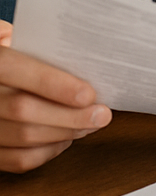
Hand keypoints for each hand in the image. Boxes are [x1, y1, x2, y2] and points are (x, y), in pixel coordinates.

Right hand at [0, 29, 111, 172]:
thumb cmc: (13, 51)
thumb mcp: (18, 36)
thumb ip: (41, 41)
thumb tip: (81, 52)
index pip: (15, 70)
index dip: (54, 84)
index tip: (89, 94)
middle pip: (23, 111)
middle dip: (70, 116)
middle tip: (102, 114)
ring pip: (23, 138)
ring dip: (65, 134)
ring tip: (91, 124)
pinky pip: (17, 159)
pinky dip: (48, 152)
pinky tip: (66, 138)